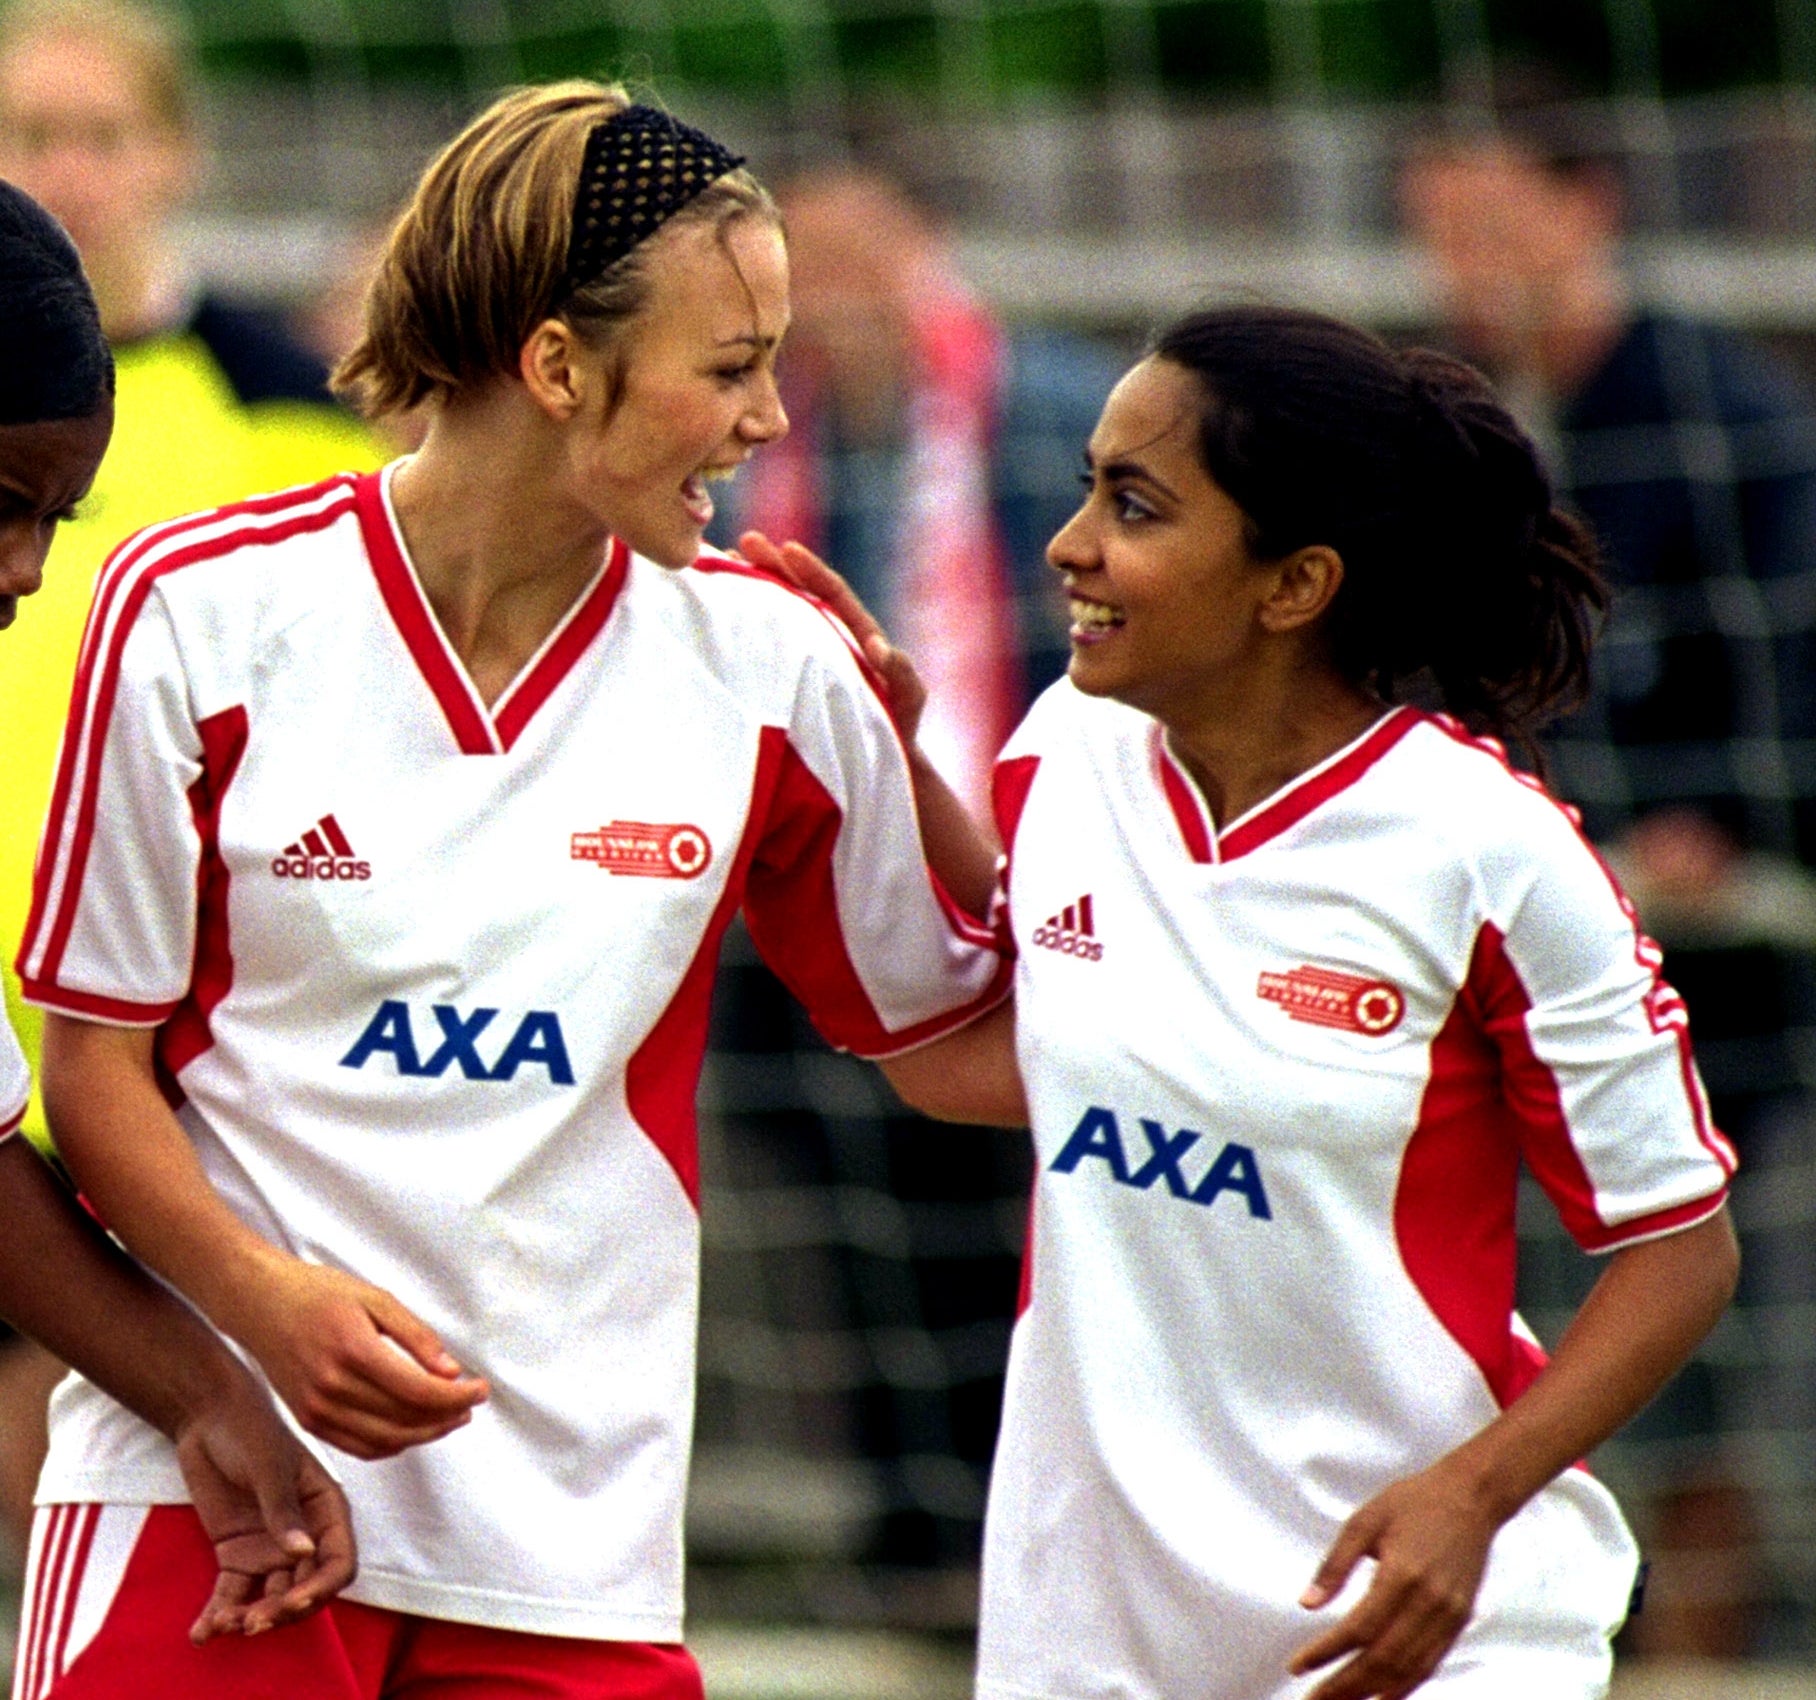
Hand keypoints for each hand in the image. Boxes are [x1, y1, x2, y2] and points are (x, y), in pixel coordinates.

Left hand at [175, 1380, 356, 1641]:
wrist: (207, 1418)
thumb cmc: (250, 1430)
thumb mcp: (269, 1465)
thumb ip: (283, 1508)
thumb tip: (302, 1552)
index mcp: (325, 1510)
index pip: (339, 1562)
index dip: (321, 1588)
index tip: (291, 1603)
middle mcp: (303, 1535)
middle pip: (305, 1589)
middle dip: (282, 1612)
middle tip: (251, 1623)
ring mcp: (270, 1548)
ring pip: (269, 1599)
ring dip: (250, 1618)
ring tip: (221, 1624)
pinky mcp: (236, 1555)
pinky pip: (232, 1594)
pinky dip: (219, 1615)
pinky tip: (201, 1632)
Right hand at [227, 1258, 487, 1460]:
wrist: (259, 1303)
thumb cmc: (317, 1293)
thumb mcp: (376, 1298)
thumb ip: (416, 1336)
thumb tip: (451, 1371)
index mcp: (353, 1351)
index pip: (419, 1391)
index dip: (457, 1396)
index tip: (481, 1390)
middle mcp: (333, 1388)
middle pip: (406, 1420)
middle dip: (447, 1416)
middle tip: (470, 1403)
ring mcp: (317, 1410)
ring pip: (386, 1440)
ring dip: (424, 1434)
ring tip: (449, 1417)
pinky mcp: (308, 1421)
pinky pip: (359, 1447)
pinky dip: (392, 1444)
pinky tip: (412, 1428)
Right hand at [738, 530, 928, 740]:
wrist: (882, 762)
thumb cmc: (900, 732)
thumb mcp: (908, 701)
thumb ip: (902, 674)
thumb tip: (879, 645)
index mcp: (856, 634)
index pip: (831, 593)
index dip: (810, 570)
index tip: (786, 549)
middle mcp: (829, 637)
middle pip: (799, 592)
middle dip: (772, 566)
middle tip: (742, 541)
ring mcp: (808, 656)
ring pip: (778, 613)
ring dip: (754, 588)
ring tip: (722, 565)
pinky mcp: (790, 678)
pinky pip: (768, 645)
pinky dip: (747, 627)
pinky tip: (720, 617)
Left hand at [1288, 1461, 1498, 1699]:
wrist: (1471, 1497)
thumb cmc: (1414, 1502)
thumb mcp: (1364, 1521)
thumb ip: (1335, 1565)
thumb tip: (1306, 1603)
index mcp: (1402, 1574)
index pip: (1359, 1629)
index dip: (1327, 1653)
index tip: (1299, 1666)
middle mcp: (1428, 1603)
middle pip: (1382, 1660)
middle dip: (1345, 1686)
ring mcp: (1448, 1617)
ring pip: (1407, 1670)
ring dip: (1372, 1694)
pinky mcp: (1459, 1621)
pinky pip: (1430, 1664)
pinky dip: (1405, 1686)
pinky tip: (1382, 1697)